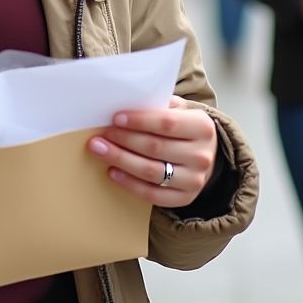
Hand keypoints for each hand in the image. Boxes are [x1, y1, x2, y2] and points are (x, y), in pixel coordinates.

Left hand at [87, 96, 217, 206]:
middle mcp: (201, 155)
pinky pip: (153, 194)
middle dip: (123, 140)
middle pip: (155, 148)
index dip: (139, 121)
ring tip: (99, 151)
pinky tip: (113, 172)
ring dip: (120, 160)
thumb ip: (157, 106)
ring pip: (151, 171)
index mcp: (202, 127)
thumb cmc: (182, 128)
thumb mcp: (178, 110)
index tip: (115, 118)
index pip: (166, 123)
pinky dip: (129, 183)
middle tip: (99, 136)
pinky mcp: (184, 198)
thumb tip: (124, 103)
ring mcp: (194, 180)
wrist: (203, 156)